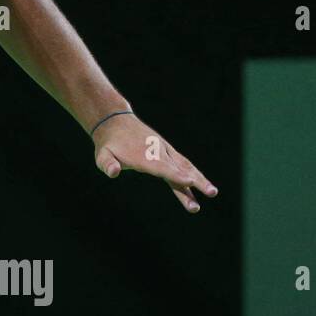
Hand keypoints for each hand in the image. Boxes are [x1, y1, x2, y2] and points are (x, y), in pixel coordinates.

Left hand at [92, 112, 218, 212]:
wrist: (116, 123)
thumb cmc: (109, 144)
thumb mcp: (101, 155)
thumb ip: (106, 164)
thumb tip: (112, 172)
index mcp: (143, 156)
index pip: (161, 168)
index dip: (175, 174)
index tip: (190, 181)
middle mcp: (158, 153)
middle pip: (178, 169)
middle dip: (194, 181)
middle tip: (211, 193)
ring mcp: (164, 152)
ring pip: (185, 166)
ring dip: (199, 179)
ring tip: (213, 192)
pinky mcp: (167, 152)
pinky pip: (183, 164)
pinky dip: (193, 173)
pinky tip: (203, 185)